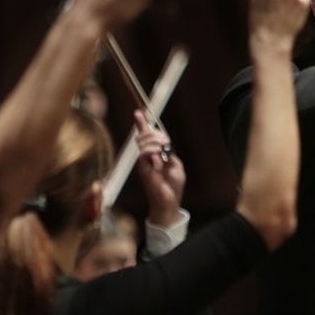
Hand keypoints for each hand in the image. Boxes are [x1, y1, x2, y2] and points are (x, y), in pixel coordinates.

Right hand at [134, 110, 184, 226]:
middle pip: (146, 135)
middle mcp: (147, 156)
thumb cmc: (172, 186)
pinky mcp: (142, 167)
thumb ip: (169, 153)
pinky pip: (144, 152)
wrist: (169, 201)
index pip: (147, 136)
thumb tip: (164, 143)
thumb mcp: (176, 165)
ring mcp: (144, 161)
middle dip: (156, 134)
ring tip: (163, 156)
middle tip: (166, 145)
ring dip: (156, 144)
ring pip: (145, 141)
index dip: (143, 124)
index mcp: (156, 154)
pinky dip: (154, 154)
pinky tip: (159, 164)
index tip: (139, 113)